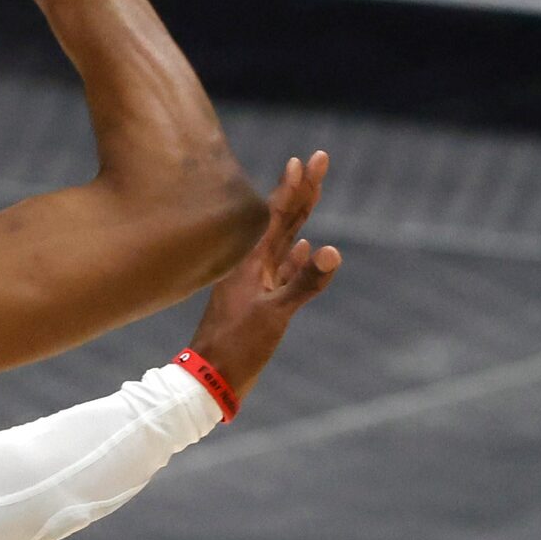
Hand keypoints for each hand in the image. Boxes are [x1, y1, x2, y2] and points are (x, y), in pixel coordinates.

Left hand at [187, 151, 340, 404]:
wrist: (208, 380)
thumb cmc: (236, 347)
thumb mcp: (274, 314)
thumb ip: (304, 282)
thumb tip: (333, 250)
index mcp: (250, 260)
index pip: (277, 213)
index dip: (294, 186)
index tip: (306, 159)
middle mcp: (251, 262)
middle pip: (283, 218)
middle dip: (303, 189)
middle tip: (320, 159)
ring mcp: (254, 280)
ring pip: (283, 239)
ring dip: (300, 215)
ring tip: (312, 192)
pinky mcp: (259, 298)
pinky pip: (282, 267)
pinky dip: (295, 254)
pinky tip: (305, 247)